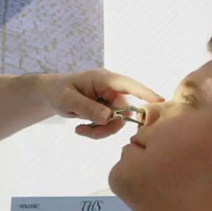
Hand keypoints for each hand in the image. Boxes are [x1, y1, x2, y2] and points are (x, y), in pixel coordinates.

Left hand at [40, 69, 162, 138]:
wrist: (51, 95)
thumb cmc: (58, 92)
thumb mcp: (67, 100)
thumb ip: (88, 108)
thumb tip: (109, 117)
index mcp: (104, 79)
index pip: (129, 85)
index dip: (145, 93)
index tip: (160, 102)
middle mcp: (110, 89)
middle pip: (124, 110)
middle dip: (107, 125)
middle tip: (86, 130)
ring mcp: (110, 101)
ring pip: (117, 121)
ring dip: (100, 130)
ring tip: (80, 130)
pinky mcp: (107, 111)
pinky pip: (109, 126)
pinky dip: (96, 131)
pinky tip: (80, 129)